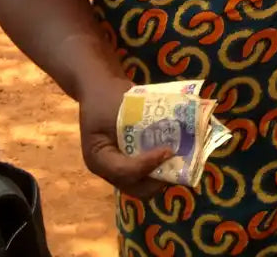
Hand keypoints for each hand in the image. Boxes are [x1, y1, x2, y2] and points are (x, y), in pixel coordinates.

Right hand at [78, 75, 172, 197]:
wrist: (100, 89)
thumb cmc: (106, 96)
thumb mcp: (116, 106)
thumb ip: (138, 118)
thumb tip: (169, 125)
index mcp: (98, 158)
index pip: (124, 172)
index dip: (147, 165)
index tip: (169, 150)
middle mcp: (108, 170)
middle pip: (135, 188)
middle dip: (157, 179)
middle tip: (177, 162)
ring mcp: (119, 168)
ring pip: (142, 184)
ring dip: (161, 175)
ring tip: (179, 161)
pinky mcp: (129, 161)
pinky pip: (146, 173)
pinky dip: (159, 167)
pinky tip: (174, 154)